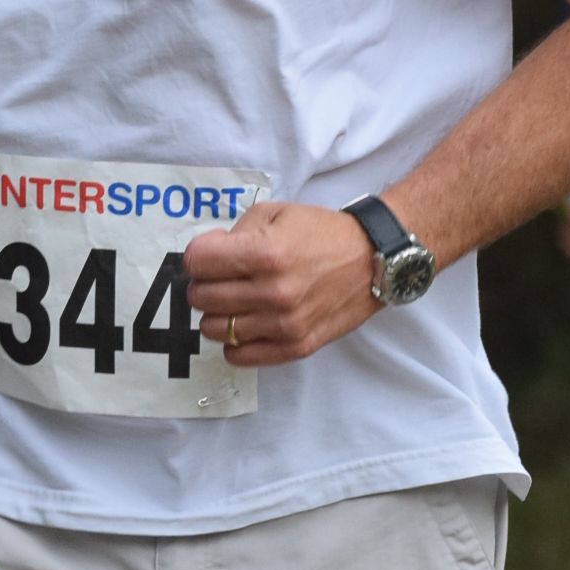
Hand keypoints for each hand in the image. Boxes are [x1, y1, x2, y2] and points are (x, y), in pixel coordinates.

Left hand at [182, 201, 377, 365]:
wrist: (372, 260)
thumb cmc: (322, 234)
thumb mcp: (275, 213)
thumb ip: (234, 233)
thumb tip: (204, 257)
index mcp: (265, 253)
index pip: (197, 262)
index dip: (197, 256)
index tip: (209, 255)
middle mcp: (273, 292)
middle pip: (201, 297)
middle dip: (203, 284)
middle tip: (220, 278)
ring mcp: (284, 324)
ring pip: (214, 329)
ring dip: (216, 314)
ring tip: (234, 301)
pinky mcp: (295, 346)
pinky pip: (239, 356)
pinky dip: (234, 342)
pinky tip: (246, 324)